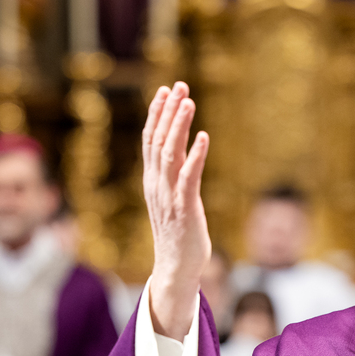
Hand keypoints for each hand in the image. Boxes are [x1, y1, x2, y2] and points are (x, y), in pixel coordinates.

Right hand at [143, 82, 210, 340]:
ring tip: (189, 101)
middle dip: (168, 112)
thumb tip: (182, 155)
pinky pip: (189, 178)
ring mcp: (169, 197)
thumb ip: (173, 178)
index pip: (150, 141)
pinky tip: (204, 137)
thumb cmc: (178, 236)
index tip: (166, 90)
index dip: (157, 115)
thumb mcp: (172, 201)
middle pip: (158, 141)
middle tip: (178, 85)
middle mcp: (156, 186)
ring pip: (170, 154)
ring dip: (179, 126)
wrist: (176, 270)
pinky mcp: (185, 210)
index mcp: (152, 182)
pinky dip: (196, 156)